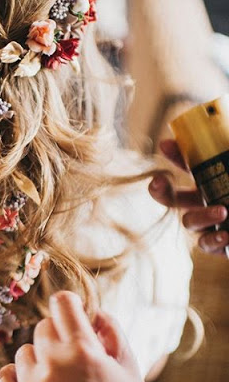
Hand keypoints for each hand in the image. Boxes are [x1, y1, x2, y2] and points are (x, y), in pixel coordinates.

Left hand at [0, 291, 149, 381]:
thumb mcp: (129, 374)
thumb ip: (114, 334)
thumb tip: (94, 312)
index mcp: (83, 352)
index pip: (62, 302)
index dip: (70, 306)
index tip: (75, 316)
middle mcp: (53, 365)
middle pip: (43, 326)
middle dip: (59, 337)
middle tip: (75, 361)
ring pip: (25, 351)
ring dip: (40, 361)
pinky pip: (5, 375)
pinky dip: (18, 379)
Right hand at [149, 139, 228, 255]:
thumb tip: (215, 137)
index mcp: (211, 180)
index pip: (184, 165)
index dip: (172, 154)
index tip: (166, 145)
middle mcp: (206, 201)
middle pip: (170, 197)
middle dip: (159, 190)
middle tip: (160, 183)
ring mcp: (212, 224)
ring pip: (189, 221)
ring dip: (200, 216)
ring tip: (223, 211)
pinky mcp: (221, 245)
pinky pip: (206, 244)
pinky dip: (213, 239)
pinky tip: (226, 235)